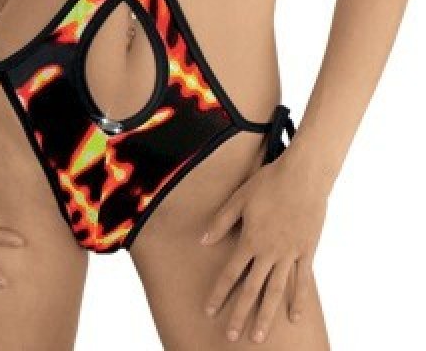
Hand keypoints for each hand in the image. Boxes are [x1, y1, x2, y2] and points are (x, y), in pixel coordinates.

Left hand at [199, 149, 327, 343]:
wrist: (303, 175)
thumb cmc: (269, 182)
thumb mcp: (239, 198)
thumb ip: (221, 222)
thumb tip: (203, 241)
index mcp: (250, 240)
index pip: (230, 273)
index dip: (219, 293)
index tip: (209, 311)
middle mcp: (269, 252)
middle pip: (251, 289)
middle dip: (240, 314)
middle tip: (231, 337)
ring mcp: (289, 254)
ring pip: (275, 291)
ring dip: (266, 315)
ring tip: (258, 337)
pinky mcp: (307, 251)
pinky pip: (302, 282)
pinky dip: (298, 301)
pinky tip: (294, 318)